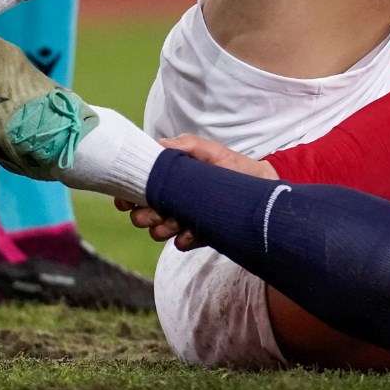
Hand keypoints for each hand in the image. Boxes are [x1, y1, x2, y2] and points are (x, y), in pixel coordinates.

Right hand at [114, 134, 273, 249]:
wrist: (264, 189)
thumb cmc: (236, 167)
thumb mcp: (212, 152)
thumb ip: (187, 146)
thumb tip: (159, 145)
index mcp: (171, 181)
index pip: (138, 191)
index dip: (126, 197)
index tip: (125, 201)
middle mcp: (173, 202)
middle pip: (141, 215)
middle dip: (144, 216)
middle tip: (155, 212)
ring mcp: (184, 221)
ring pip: (157, 231)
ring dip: (161, 227)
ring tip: (176, 222)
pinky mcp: (199, 236)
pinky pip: (180, 243)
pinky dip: (184, 239)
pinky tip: (193, 232)